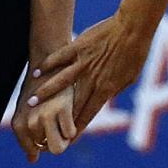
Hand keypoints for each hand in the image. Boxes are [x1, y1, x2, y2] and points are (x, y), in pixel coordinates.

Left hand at [11, 82, 77, 161]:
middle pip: (47, 149)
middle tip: (57, 122)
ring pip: (58, 147)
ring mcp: (45, 116)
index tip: (47, 130)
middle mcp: (29, 122)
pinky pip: (71, 134)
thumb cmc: (40, 91)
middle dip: (54, 140)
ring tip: (63, 118)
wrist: (50, 65)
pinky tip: (70, 112)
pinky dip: (73, 127)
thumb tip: (32, 160)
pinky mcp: (62, 110)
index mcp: (19, 123)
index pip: (31, 149)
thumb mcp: (28, 112)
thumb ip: (27, 138)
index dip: (40, 146)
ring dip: (63, 137)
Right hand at [33, 12, 150, 133]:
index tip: (67, 139)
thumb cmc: (136, 54)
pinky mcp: (78, 47)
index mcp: (106, 89)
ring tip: (31, 101)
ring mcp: (83, 62)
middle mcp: (92, 78)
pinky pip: (59, 58)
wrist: (133, 28)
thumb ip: (113, 89)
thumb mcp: (128, 78)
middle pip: (71, 101)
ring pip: (60, 81)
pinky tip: (36, 72)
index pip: (88, 113)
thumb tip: (103, 98)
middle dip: (56, 115)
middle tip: (41, 125)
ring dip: (46, 92)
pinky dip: (47, 65)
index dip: (77, 127)